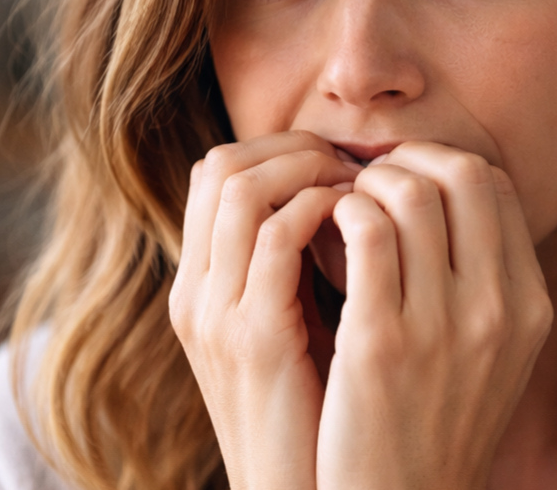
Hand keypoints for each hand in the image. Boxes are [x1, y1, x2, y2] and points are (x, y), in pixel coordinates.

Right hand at [169, 131, 358, 489]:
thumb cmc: (315, 409)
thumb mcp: (296, 327)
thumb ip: (302, 268)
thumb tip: (346, 202)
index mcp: (201, 286)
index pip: (216, 172)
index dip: (279, 150)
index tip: (338, 162)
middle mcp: (196, 291)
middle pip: (221, 166)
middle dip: (294, 148)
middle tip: (352, 164)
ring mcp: (216, 313)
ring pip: (240, 186)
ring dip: (308, 170)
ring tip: (358, 187)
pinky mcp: (253, 338)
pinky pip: (275, 238)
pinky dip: (320, 210)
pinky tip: (361, 221)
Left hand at [317, 142, 553, 489]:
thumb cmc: (434, 420)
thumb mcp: (491, 353)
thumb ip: (484, 280)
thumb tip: (443, 194)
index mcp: (529, 305)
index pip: (496, 186)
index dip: (444, 162)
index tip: (405, 174)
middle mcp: (498, 309)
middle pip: (463, 173)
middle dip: (408, 159)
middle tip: (369, 179)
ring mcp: (443, 325)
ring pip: (409, 192)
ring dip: (366, 183)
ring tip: (341, 206)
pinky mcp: (381, 342)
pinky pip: (366, 231)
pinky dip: (340, 211)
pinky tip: (324, 230)